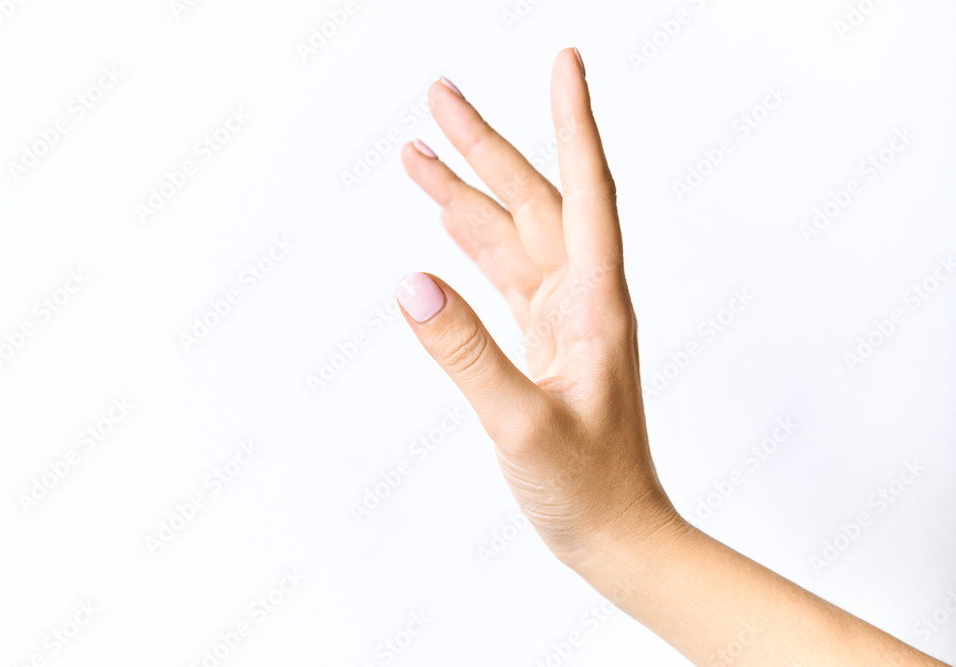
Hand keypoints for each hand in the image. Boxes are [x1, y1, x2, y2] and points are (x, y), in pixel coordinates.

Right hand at [397, 48, 679, 568]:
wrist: (618, 534)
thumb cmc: (588, 489)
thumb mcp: (520, 425)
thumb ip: (466, 355)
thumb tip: (412, 284)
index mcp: (594, 306)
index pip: (586, 193)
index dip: (573, 124)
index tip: (565, 63)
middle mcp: (581, 300)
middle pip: (534, 200)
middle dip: (486, 145)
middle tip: (438, 95)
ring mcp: (561, 320)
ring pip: (512, 235)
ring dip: (468, 191)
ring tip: (417, 149)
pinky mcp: (542, 343)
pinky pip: (505, 275)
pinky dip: (476, 241)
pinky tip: (451, 221)